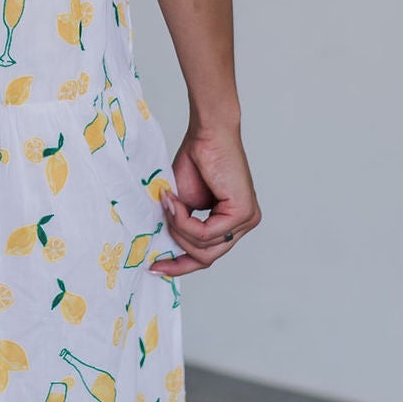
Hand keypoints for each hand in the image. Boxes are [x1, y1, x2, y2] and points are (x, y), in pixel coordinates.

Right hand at [151, 123, 259, 276]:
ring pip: (204, 248)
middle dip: (177, 253)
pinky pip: (206, 234)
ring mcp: (246, 220)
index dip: (180, 265)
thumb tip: (167, 251)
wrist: (207, 133)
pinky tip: (176, 202)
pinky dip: (184, 221)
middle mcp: (243, 223)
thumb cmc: (196, 160)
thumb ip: (182, 226)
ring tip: (168, 204)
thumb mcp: (183, 204)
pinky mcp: (243, 213)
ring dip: (178, 229)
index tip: (156, 268)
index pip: (207, 255)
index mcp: (232, 222)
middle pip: (206, 257)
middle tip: (155, 250)